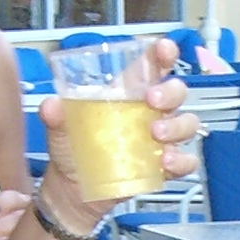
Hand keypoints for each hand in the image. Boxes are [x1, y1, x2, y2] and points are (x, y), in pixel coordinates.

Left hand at [37, 37, 199, 214]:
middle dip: (170, 92)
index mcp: (129, 93)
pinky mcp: (164, 166)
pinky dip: (181, 160)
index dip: (163, 53)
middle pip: (177, 91)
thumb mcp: (60, 129)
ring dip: (177, 126)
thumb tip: (52, 105)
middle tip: (152, 100)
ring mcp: (161, 139)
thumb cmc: (73, 150)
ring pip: (187, 123)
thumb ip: (56, 116)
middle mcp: (150, 112)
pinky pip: (186, 160)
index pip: (152, 66)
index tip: (164, 49)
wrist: (73, 190)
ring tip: (156, 135)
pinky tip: (166, 163)